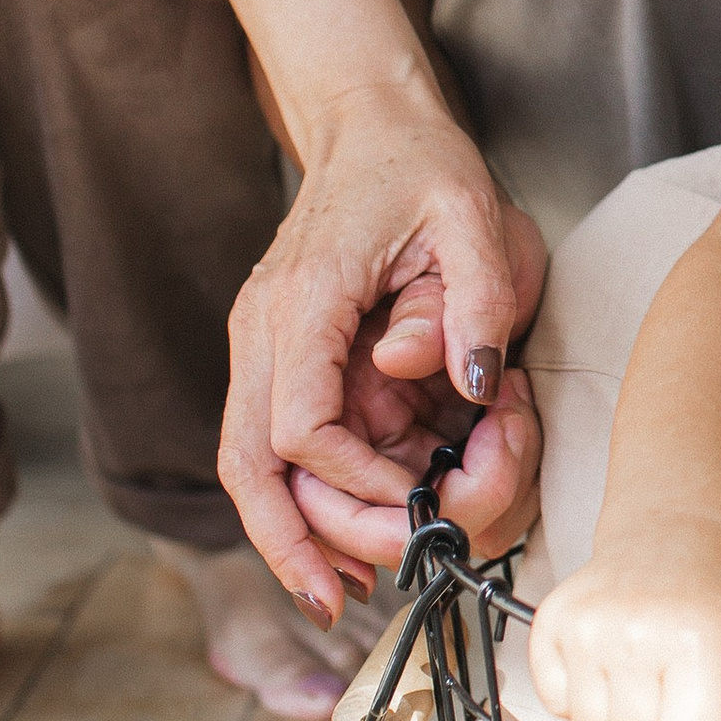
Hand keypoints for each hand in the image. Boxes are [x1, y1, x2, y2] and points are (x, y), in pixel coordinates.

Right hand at [219, 90, 544, 623]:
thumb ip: (471, 302)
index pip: (301, 425)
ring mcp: (260, 342)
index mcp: (306, 299)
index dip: (353, 481)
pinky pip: (268, 442)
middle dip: (294, 541)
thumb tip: (465, 387)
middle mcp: (263, 328)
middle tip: (348, 596)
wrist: (373, 124)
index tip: (416, 498)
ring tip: (336, 590)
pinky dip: (295, 496)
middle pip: (248, 464)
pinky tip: (333, 538)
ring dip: (286, 532)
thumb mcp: (474, 219)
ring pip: (246, 463)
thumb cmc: (426, 166)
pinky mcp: (276, 352)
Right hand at [529, 519, 720, 720]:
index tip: (703, 701)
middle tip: (669, 688)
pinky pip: (554, 706)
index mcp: (697, 643)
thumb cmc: (714, 602)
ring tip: (638, 677)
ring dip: (616, 720)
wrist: (666, 534)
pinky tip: (604, 663)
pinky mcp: (550, 624)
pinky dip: (577, 698)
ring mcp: (586, 629)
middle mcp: (636, 634)